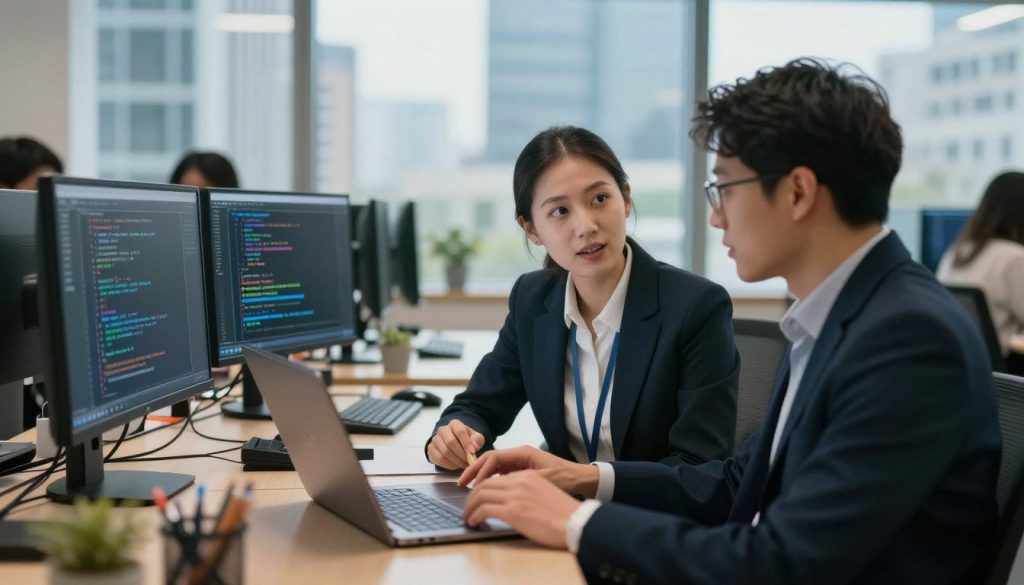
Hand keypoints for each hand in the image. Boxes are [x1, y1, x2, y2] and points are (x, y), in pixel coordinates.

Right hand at [427, 420, 484, 469]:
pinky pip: (439, 459)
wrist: (455, 443)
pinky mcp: (431, 449)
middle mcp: (443, 430)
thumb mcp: (476, 438)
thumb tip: (473, 446)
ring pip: (444, 452)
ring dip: (456, 461)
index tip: (472, 452)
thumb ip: (477, 440)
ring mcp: (435, 439)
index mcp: (454, 424)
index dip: (466, 443)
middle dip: (461, 454)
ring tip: (463, 464)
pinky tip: (455, 465)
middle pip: (450, 442)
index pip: (460, 431)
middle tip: (468, 461)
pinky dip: (449, 464)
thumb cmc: (467, 440)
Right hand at [458, 446, 598, 497]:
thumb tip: (496, 485)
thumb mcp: (542, 480)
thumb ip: (519, 481)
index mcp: (523, 452)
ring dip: (480, 476)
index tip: (470, 484)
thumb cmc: (565, 478)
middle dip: (474, 470)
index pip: (494, 457)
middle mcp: (520, 454)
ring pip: (494, 466)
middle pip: (490, 459)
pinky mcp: (522, 470)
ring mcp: (520, 461)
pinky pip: (501, 473)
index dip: (479, 470)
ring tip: (468, 488)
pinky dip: (490, 480)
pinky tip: (484, 491)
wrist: (581, 479)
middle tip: (461, 483)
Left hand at [463, 470, 580, 548]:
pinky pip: (483, 509)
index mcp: (527, 475)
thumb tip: (512, 500)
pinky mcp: (512, 511)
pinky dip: (474, 515)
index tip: (476, 496)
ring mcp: (515, 495)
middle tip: (467, 507)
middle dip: (471, 496)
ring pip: (480, 495)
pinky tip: (473, 521)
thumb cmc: (563, 513)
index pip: (496, 476)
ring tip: (468, 516)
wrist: (576, 522)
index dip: (482, 486)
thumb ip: (526, 490)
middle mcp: (519, 481)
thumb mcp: (543, 492)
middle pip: (484, 484)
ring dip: (470, 507)